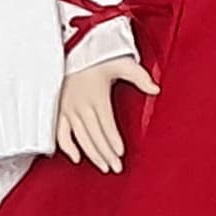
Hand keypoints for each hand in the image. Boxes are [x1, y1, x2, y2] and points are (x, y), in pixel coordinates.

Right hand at [55, 56, 158, 173]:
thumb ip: (139, 76)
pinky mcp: (58, 109)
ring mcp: (67, 108)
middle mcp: (80, 104)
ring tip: (104, 166)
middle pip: (94, 135)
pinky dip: (67, 147)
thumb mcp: (121, 62)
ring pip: (80, 138)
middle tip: (116, 168)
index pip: (106, 124)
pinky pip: (60, 132)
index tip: (121, 154)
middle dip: (106, 154)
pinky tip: (77, 158)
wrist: (71, 47)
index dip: (113, 141)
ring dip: (92, 154)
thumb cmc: (97, 55)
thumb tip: (156, 89)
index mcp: (96, 95)